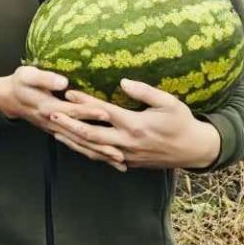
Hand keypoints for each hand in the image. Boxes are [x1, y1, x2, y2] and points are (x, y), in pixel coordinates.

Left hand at [48, 80, 221, 171]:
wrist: (193, 150)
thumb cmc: (182, 122)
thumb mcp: (169, 103)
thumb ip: (145, 92)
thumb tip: (123, 82)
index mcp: (136, 125)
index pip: (104, 112)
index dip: (85, 103)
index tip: (69, 93)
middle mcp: (127, 142)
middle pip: (91, 134)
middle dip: (69, 124)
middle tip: (50, 114)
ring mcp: (126, 155)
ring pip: (93, 150)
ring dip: (72, 140)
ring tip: (54, 130)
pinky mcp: (128, 162)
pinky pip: (102, 158)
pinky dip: (85, 151)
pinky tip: (73, 144)